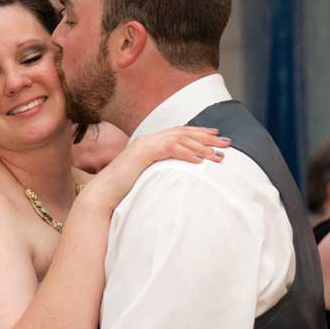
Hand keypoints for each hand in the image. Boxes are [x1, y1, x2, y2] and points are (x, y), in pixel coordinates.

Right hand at [80, 126, 230, 212]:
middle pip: (183, 133)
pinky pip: (169, 149)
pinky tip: (199, 161)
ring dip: (201, 147)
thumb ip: (163, 170)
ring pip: (179, 139)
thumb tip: (181, 176)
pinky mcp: (142, 153)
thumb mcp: (149, 177)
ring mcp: (145, 144)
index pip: (179, 133)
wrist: (103, 195)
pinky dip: (186, 153)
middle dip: (206, 137)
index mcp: (151, 143)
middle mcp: (149, 139)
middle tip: (227, 143)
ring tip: (218, 155)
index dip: (199, 133)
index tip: (217, 136)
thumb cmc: (125, 191)